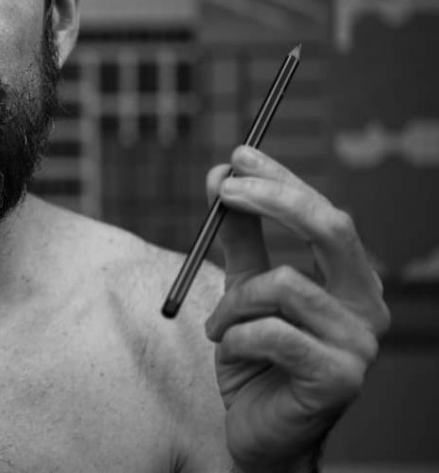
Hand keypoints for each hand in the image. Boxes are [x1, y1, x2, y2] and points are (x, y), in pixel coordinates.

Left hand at [203, 146, 389, 471]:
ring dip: (235, 301)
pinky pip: (272, 333)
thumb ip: (239, 236)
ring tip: (221, 326)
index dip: (283, 180)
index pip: (325, 213)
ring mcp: (359, 344)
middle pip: (330, 229)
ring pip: (284, 284)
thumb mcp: (243, 287)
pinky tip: (232, 351)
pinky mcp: (339, 379)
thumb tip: (220, 174)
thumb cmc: (256, 357)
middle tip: (223, 190)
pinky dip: (237, 335)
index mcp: (350, 279)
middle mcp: (367, 306)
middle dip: (273, 200)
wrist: (260, 431)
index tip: (238, 156)